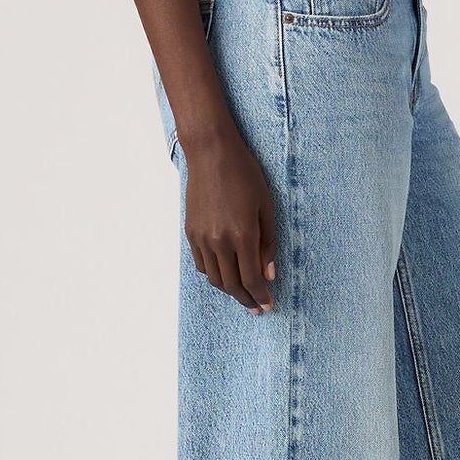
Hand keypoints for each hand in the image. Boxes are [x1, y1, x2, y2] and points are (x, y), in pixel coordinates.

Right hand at [182, 126, 277, 312]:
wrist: (211, 153)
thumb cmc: (245, 174)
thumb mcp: (266, 207)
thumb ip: (268, 243)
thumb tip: (268, 274)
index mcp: (242, 235)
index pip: (252, 279)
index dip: (261, 296)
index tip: (268, 305)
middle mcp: (219, 241)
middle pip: (232, 284)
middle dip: (246, 299)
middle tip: (257, 306)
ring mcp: (202, 238)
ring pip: (215, 278)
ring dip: (230, 290)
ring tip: (243, 293)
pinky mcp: (190, 233)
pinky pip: (201, 264)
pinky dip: (214, 275)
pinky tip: (225, 274)